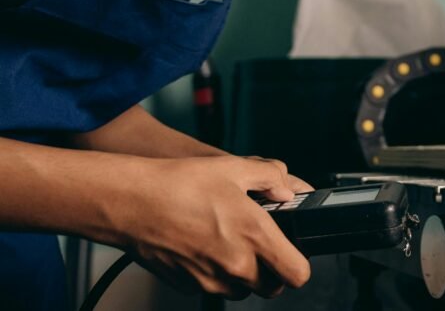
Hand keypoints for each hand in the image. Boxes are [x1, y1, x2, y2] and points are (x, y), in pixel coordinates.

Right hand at [116, 155, 311, 299]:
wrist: (131, 202)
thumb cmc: (179, 184)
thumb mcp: (235, 167)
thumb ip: (271, 177)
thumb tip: (288, 189)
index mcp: (255, 236)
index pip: (297, 273)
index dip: (300, 265)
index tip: (295, 254)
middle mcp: (236, 265)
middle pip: (272, 287)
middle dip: (272, 269)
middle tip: (263, 245)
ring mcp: (211, 279)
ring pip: (243, 290)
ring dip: (244, 274)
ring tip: (232, 242)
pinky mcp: (188, 285)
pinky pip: (214, 287)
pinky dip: (216, 274)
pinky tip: (207, 246)